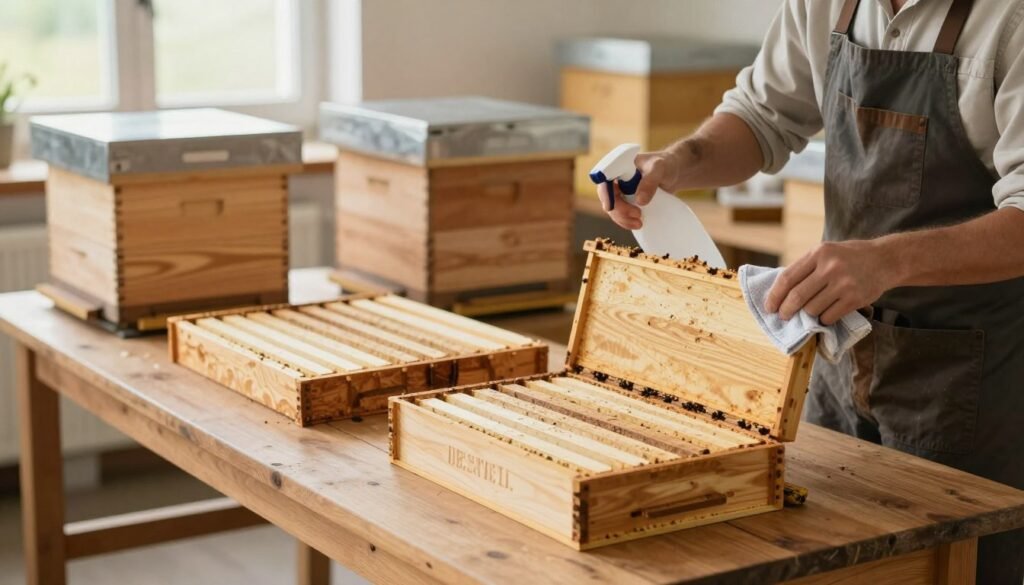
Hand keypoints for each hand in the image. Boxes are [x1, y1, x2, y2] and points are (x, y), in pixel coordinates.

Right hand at [599, 150, 681, 229]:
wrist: (673, 171)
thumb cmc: (665, 164)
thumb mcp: (658, 169)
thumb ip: (649, 182)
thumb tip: (640, 201)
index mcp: (618, 166)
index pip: (605, 180)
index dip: (605, 194)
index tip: (610, 207)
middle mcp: (616, 179)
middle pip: (607, 197)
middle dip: (618, 210)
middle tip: (637, 215)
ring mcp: (621, 191)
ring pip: (613, 208)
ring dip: (622, 219)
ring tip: (639, 223)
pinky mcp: (627, 201)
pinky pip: (621, 213)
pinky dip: (627, 220)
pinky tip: (638, 223)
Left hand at [765, 240, 895, 324]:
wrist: (886, 259)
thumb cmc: (850, 257)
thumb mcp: (826, 252)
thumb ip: (806, 267)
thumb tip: (779, 292)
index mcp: (818, 253)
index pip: (788, 278)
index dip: (775, 295)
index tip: (769, 307)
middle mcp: (830, 267)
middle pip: (797, 296)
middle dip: (786, 310)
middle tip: (783, 316)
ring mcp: (844, 284)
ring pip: (812, 309)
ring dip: (807, 316)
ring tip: (808, 314)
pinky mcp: (855, 299)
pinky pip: (829, 317)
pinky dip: (823, 320)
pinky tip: (825, 315)